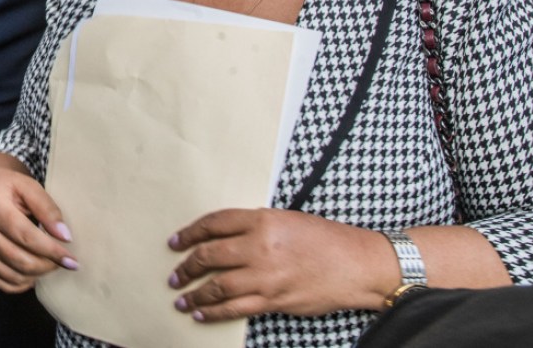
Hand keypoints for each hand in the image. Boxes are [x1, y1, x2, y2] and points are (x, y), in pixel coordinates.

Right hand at [0, 154, 76, 293]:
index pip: (27, 237)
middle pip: (20, 260)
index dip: (51, 251)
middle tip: (64, 261)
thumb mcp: (26, 186)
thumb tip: (65, 236)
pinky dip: (21, 284)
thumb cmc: (4, 185)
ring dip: (37, 275)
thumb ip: (47, 209)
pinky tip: (33, 274)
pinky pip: (1, 283)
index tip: (72, 260)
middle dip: (47, 265)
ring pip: (12, 275)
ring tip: (50, 265)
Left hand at [168, 209, 392, 319]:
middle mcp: (259, 246)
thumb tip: (225, 238)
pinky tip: (201, 313)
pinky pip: (234, 308)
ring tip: (180, 298)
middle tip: (174, 274)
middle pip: (209, 255)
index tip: (176, 242)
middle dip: (186, 266)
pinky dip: (213, 312)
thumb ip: (255, 226)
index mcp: (262, 220)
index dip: (190, 233)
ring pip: (217, 286)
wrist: (358, 265)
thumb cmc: (327, 239)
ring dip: (194, 293)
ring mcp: (266, 275)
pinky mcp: (274, 300)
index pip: (214, 223)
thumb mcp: (288, 219)